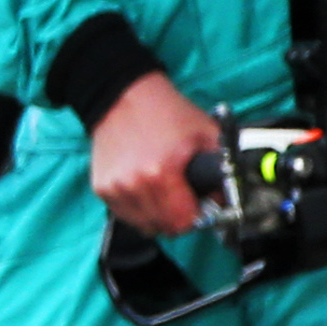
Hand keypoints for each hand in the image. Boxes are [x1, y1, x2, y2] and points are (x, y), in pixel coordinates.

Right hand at [85, 70, 221, 238]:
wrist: (124, 99)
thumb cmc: (165, 113)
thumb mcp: (207, 136)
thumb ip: (222, 171)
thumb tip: (224, 201)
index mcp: (160, 174)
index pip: (182, 221)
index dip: (197, 216)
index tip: (199, 206)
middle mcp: (132, 185)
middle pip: (162, 227)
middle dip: (178, 217)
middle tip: (184, 199)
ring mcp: (114, 188)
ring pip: (143, 225)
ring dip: (157, 215)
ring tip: (164, 192)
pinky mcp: (102, 188)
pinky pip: (126, 214)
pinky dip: (139, 208)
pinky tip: (145, 188)